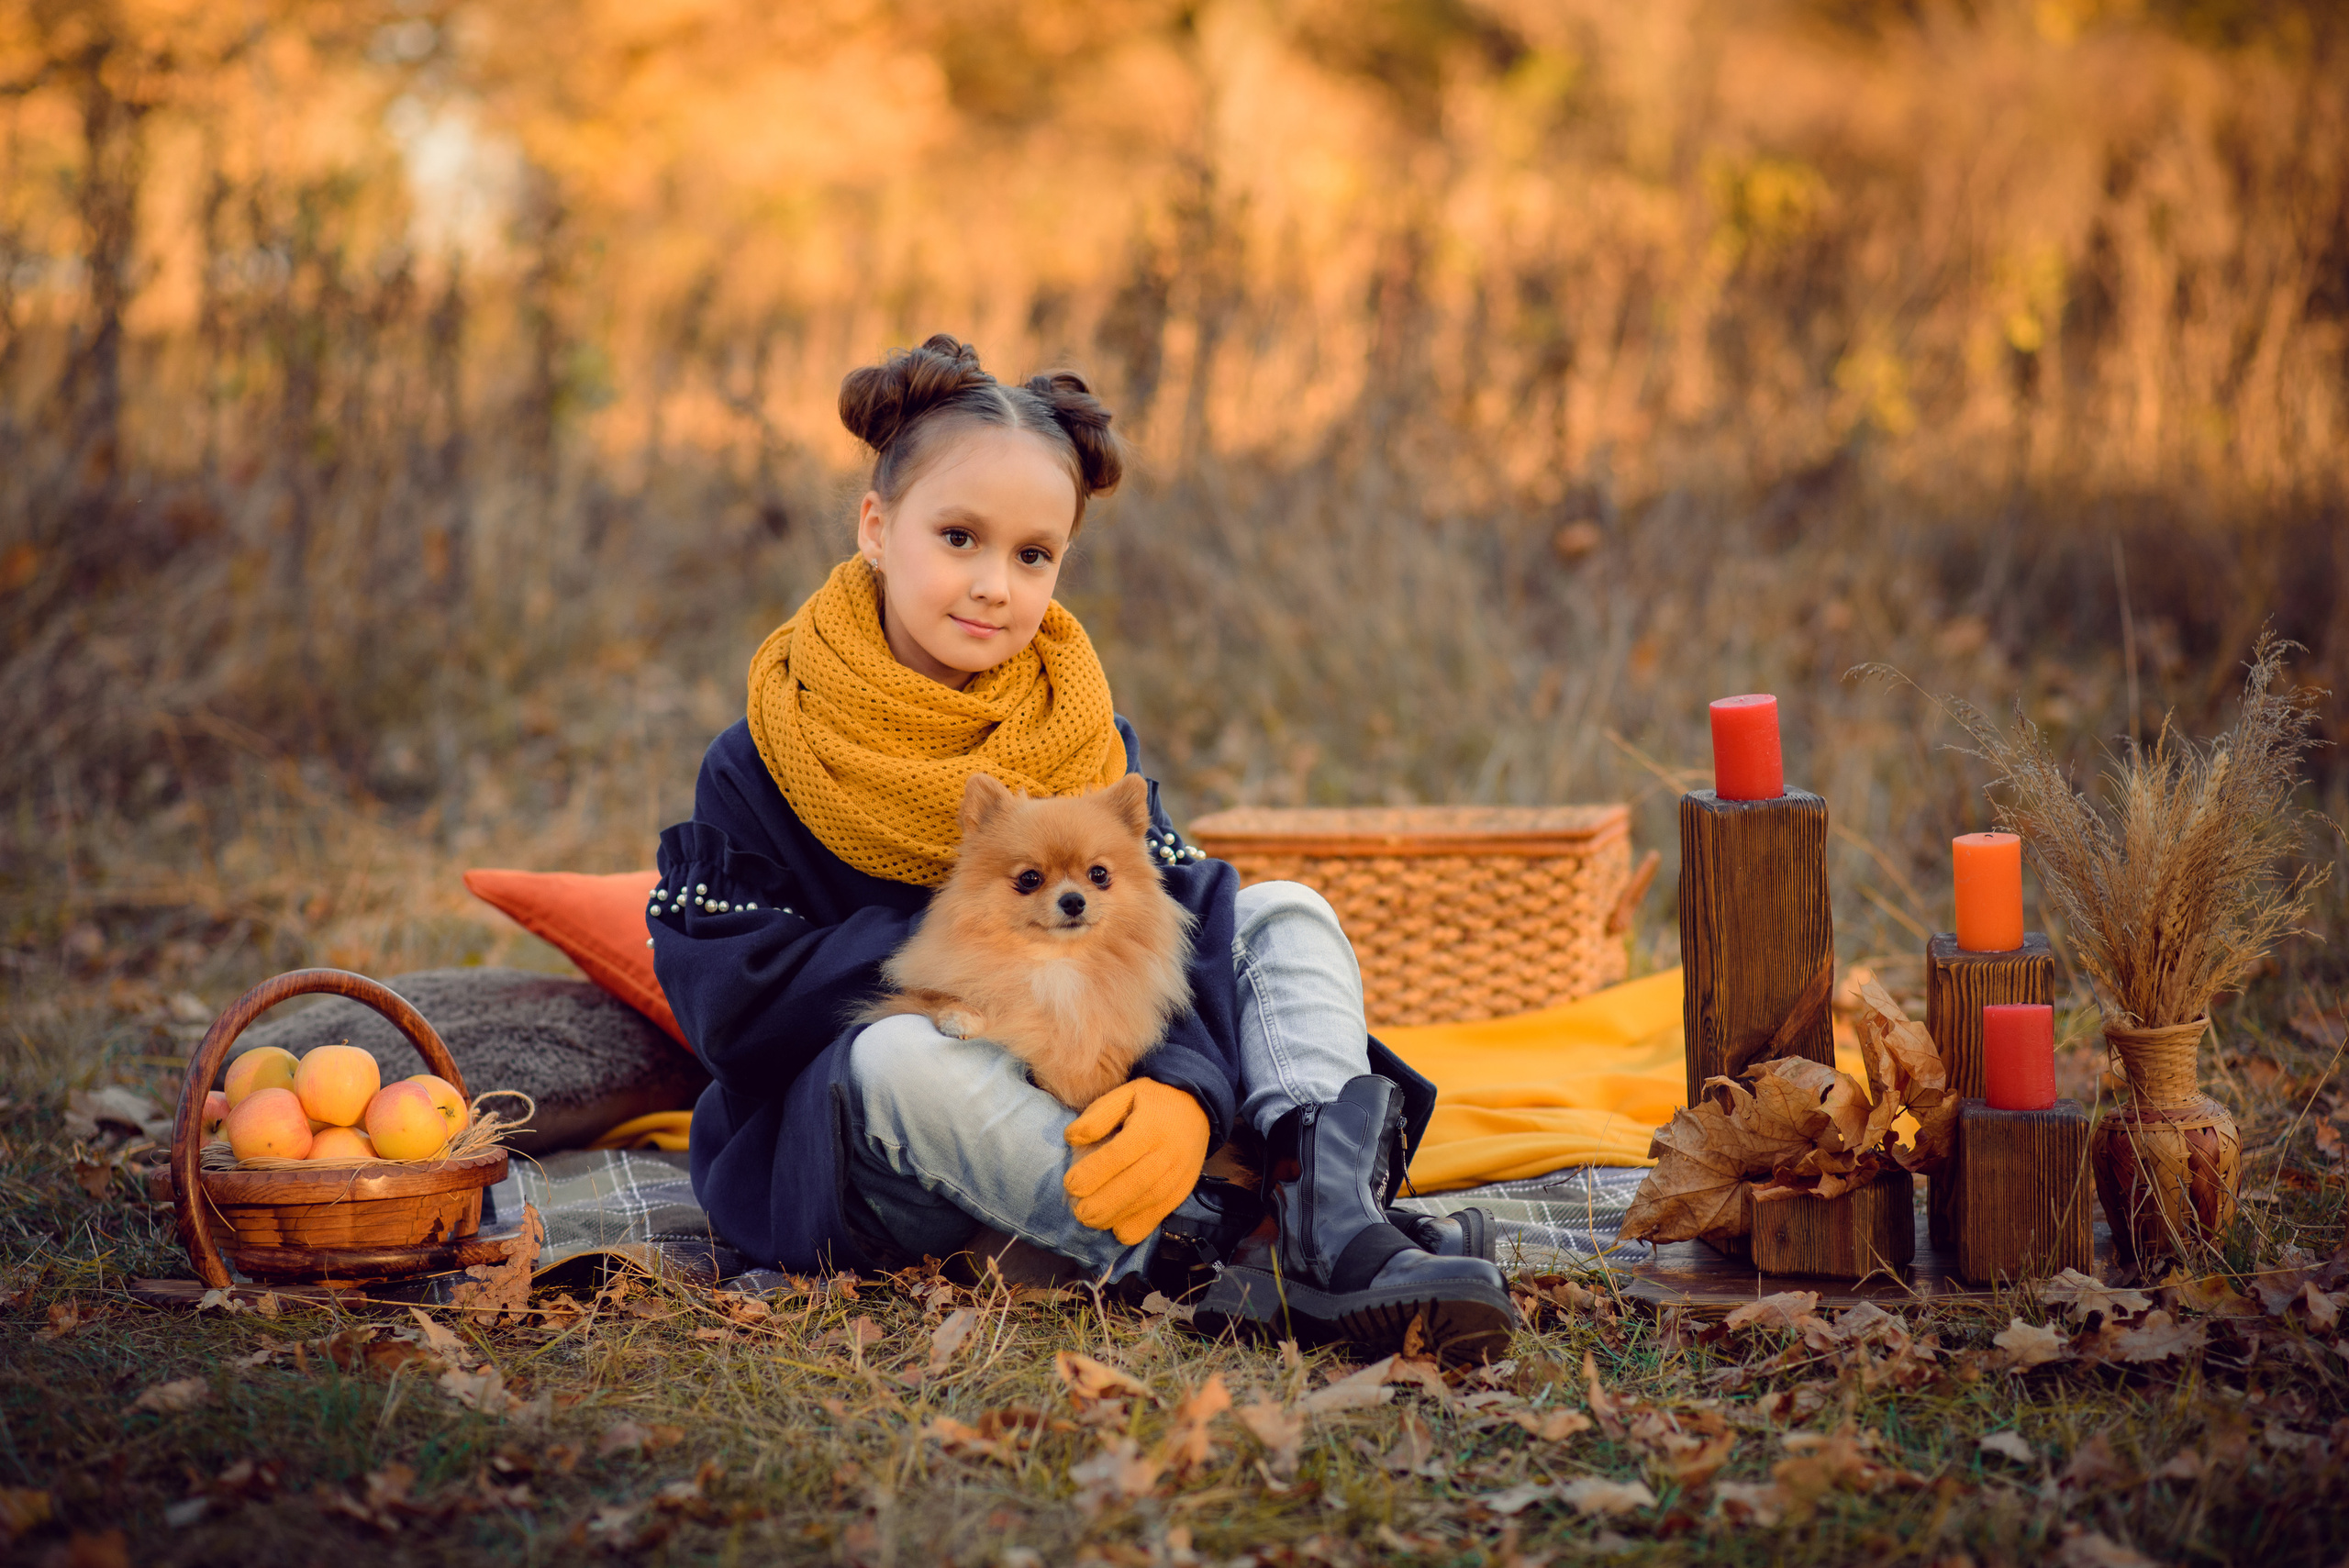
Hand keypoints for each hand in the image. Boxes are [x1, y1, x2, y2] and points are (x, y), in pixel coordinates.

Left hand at [1062, 1079, 1210, 1243]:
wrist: (1196, 1107)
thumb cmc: (1151, 1102)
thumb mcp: (1124, 1094)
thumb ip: (1097, 1115)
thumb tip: (1071, 1138)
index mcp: (1150, 1126)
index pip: (1120, 1153)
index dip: (1094, 1171)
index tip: (1070, 1184)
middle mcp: (1168, 1152)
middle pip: (1135, 1183)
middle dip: (1104, 1202)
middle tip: (1077, 1212)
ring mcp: (1180, 1173)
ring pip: (1148, 1201)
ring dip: (1117, 1216)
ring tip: (1091, 1222)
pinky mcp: (1184, 1188)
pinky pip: (1163, 1212)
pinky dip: (1141, 1226)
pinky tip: (1119, 1231)